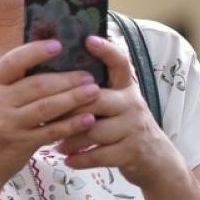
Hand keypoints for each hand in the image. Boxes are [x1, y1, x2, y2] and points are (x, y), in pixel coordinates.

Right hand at [0, 39, 102, 189]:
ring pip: (47, 107)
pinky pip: (51, 131)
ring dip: (73, 98)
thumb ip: (16, 85)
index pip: (12, 61)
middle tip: (89, 75)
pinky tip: (88, 119)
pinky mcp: (20, 143)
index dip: (35, 51)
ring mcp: (8, 123)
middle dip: (67, 79)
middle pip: (37, 85)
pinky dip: (71, 124)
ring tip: (95, 92)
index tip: (58, 45)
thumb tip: (51, 64)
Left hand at [55, 35, 184, 188]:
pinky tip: (67, 159)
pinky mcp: (132, 151)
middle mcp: (131, 103)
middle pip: (95, 99)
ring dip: (70, 138)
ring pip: (94, 130)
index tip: (88, 40)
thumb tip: (54, 80)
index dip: (106, 51)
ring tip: (54, 143)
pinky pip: (99, 155)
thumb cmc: (123, 127)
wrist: (155, 160)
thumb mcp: (116, 104)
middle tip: (44, 116)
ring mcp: (133, 127)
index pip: (119, 63)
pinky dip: (80, 158)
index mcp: (125, 87)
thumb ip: (93, 92)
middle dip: (67, 108)